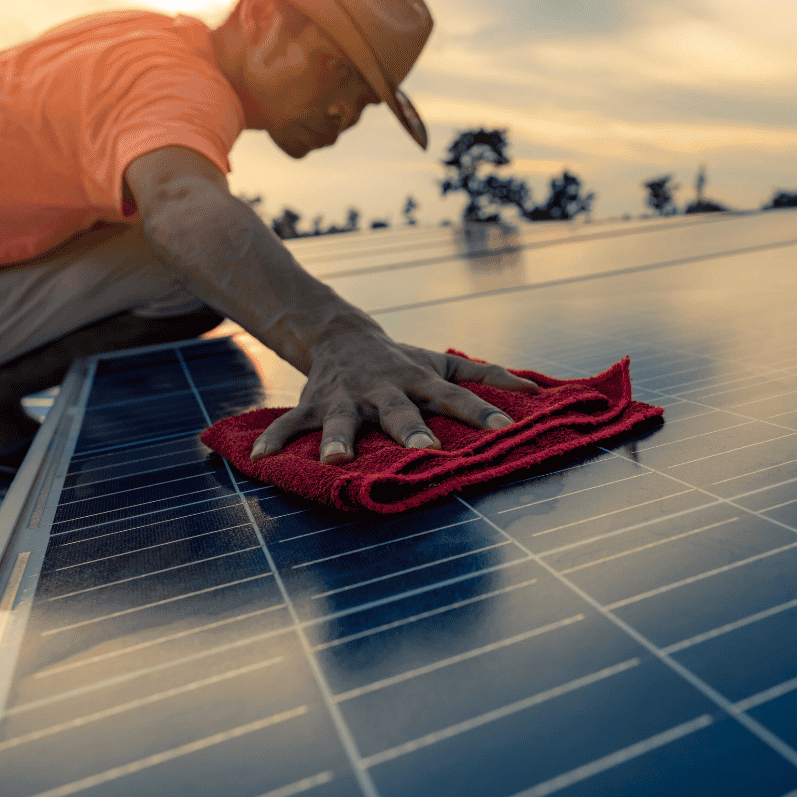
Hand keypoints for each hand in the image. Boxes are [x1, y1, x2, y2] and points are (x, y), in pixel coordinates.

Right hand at [248, 316, 539, 462]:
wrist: (342, 335)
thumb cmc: (404, 360)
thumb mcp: (443, 362)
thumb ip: (487, 375)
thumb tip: (536, 391)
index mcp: (419, 380)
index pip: (456, 397)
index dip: (482, 412)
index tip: (506, 429)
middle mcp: (383, 388)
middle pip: (400, 411)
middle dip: (412, 431)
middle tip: (427, 452)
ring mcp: (345, 397)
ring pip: (342, 420)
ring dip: (339, 440)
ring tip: (337, 461)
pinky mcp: (313, 403)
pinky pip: (291, 423)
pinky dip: (275, 439)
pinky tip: (260, 458)